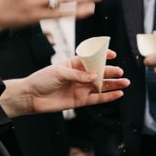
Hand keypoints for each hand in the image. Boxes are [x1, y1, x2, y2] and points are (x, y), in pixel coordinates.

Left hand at [6, 52, 129, 115]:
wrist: (31, 97)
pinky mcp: (80, 100)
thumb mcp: (59, 73)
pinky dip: (108, 97)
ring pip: (101, 86)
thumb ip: (78, 75)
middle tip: (120, 72)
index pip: (91, 59)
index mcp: (73, 65)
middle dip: (110, 72)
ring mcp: (81, 88)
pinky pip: (97, 98)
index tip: (113, 55)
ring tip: (125, 82)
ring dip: (113, 84)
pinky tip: (118, 94)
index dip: (102, 57)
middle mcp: (79, 76)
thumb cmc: (41, 80)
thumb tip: (95, 76)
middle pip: (99, 73)